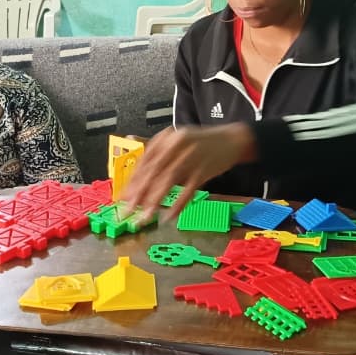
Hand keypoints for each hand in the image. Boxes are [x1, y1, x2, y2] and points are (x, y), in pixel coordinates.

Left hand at [119, 124, 255, 223]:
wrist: (232, 140)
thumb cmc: (200, 142)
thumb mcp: (176, 138)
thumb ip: (155, 144)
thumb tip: (128, 137)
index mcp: (167, 137)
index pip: (145, 160)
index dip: (133, 180)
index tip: (123, 197)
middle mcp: (177, 145)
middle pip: (154, 171)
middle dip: (139, 193)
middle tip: (127, 211)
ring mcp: (192, 157)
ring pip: (168, 181)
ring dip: (154, 201)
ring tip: (144, 217)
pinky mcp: (204, 170)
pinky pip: (188, 190)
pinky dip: (178, 204)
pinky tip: (169, 216)